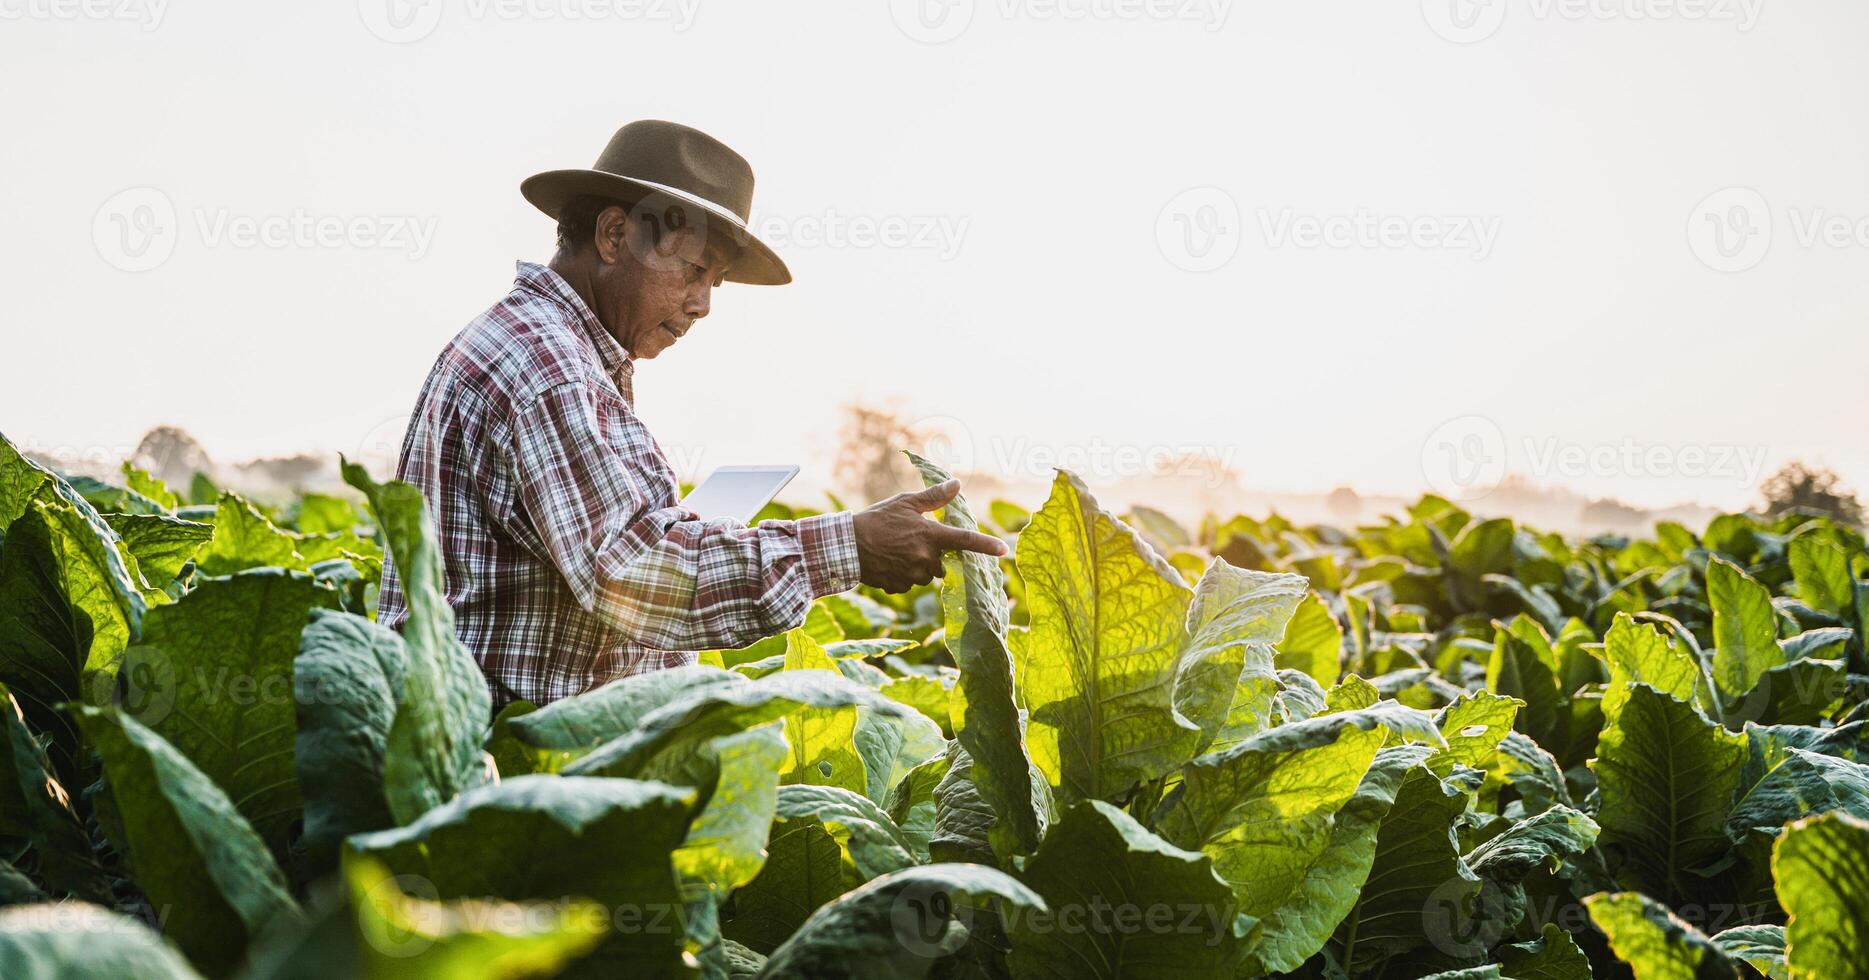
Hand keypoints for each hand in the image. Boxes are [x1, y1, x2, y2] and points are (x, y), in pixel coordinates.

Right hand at [852, 479, 1007, 593]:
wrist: (846, 546)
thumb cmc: (876, 520)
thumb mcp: (905, 503)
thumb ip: (934, 497)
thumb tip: (957, 484)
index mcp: (930, 536)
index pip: (965, 541)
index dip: (986, 546)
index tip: (1003, 550)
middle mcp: (926, 559)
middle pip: (944, 561)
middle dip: (934, 553)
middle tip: (912, 540)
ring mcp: (913, 575)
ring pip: (927, 573)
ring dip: (919, 564)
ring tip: (897, 549)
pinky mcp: (900, 587)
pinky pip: (910, 582)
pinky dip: (904, 573)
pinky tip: (889, 562)